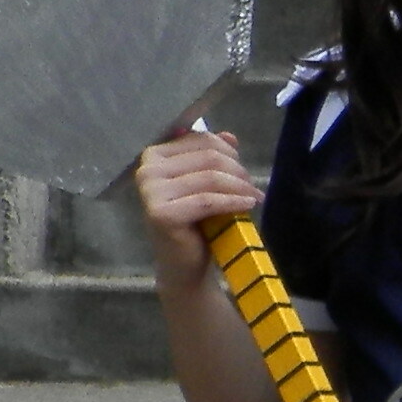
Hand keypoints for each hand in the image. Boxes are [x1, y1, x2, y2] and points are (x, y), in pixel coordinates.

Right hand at [131, 121, 258, 278]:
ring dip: (240, 187)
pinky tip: (249, 204)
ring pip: (210, 177)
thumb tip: (229, 136)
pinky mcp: (161, 213)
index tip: (242, 170)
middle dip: (238, 170)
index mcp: (154, 156)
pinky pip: (207, 200)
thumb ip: (213, 158)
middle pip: (208, 156)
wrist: (185, 264)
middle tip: (253, 188)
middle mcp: (147, 169)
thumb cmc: (196, 222)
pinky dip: (234, 201)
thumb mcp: (206, 185)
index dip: (229, 152)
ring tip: (254, 197)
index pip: (201, 140)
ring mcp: (150, 191)